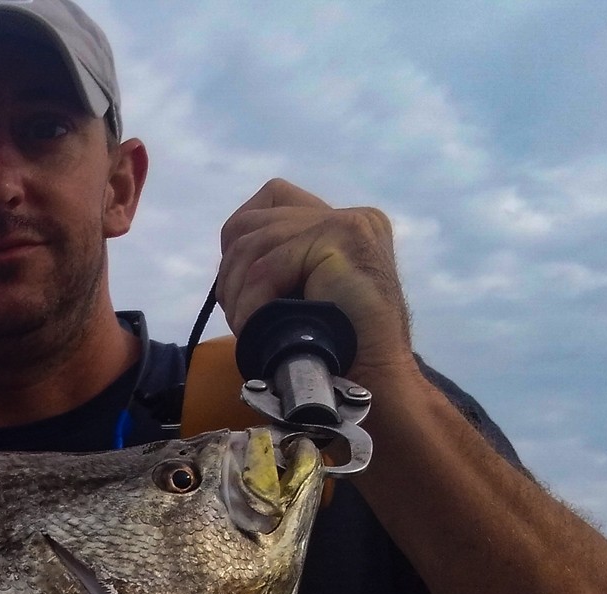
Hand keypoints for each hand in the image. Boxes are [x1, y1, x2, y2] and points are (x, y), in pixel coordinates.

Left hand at [217, 178, 415, 380]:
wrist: (376, 381)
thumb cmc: (335, 350)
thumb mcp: (305, 294)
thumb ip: (282, 262)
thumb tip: (230, 257)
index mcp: (343, 223)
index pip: (271, 199)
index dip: (239, 239)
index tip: (240, 285)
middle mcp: (350, 215)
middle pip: (252, 220)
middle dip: (231, 271)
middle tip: (239, 315)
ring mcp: (348, 222)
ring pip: (253, 243)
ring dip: (237, 292)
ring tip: (247, 327)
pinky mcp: (342, 237)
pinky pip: (268, 266)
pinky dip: (251, 303)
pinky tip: (256, 328)